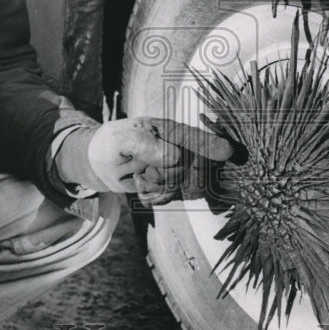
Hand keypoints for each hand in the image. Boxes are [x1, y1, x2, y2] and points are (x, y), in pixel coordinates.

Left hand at [87, 117, 232, 205]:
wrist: (100, 161)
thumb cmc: (114, 141)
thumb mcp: (123, 139)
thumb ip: (147, 145)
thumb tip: (175, 157)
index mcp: (171, 131)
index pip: (196, 138)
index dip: (214, 145)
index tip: (228, 152)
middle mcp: (178, 149)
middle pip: (185, 170)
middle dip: (162, 175)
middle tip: (142, 169)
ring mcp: (174, 169)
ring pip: (175, 186)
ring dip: (153, 186)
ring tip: (138, 174)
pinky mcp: (168, 186)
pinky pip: (166, 198)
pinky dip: (151, 196)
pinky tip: (140, 186)